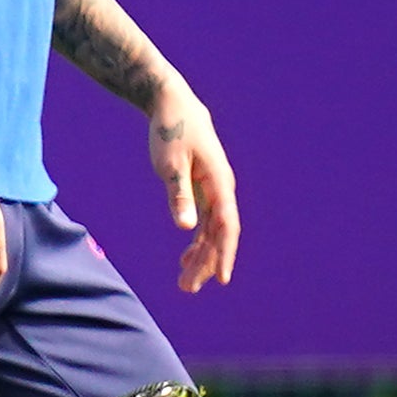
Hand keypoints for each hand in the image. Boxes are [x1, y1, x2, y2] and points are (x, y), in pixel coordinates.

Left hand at [151, 85, 239, 292]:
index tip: (220, 278)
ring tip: (186, 282)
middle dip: (206, 263)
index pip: (226, 227)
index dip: (224, 253)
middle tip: (188, 288)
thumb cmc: (171, 133)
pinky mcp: (202, 190)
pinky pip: (203, 222)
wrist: (174, 108)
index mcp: (219, 184)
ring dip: (201, 256)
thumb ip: (179, 196)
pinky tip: (185, 259)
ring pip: (211, 231)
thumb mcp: (170, 165)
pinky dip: (196, 241)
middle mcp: (221, 190)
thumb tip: (186, 228)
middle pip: (218, 234)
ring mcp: (213, 191)